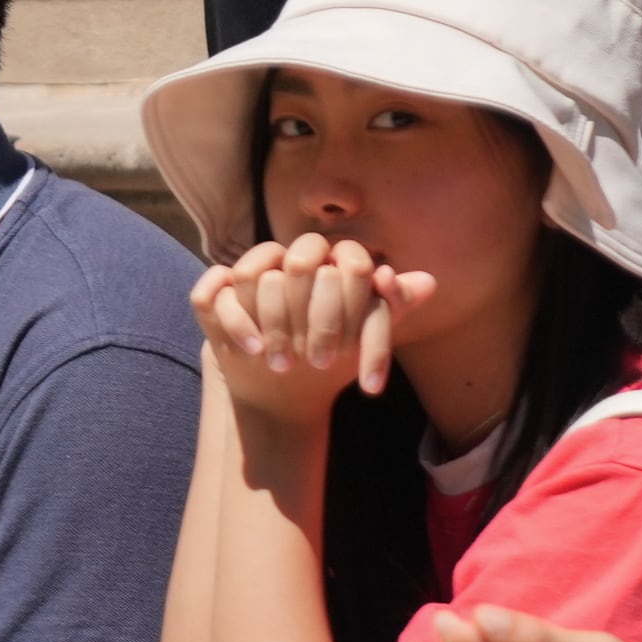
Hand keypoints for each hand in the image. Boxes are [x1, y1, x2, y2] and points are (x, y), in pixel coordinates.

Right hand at [190, 232, 435, 419]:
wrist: (279, 384)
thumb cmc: (328, 354)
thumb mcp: (364, 336)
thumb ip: (395, 308)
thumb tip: (428, 282)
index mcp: (331, 261)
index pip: (351, 261)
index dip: (355, 304)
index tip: (359, 353)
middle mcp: (289, 257)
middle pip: (302, 256)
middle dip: (313, 316)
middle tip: (320, 362)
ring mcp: (249, 273)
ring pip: (253, 270)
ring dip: (271, 319)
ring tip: (282, 362)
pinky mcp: (215, 294)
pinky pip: (214, 290)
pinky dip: (233, 319)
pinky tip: (251, 350)